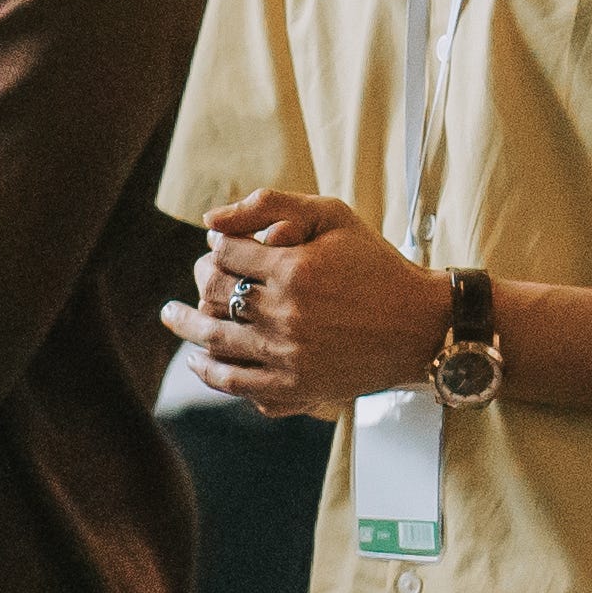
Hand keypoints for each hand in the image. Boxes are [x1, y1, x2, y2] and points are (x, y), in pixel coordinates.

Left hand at [172, 190, 449, 410]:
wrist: (419, 325)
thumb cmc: (376, 264)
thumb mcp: (333, 217)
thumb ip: (271, 205)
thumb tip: (209, 220)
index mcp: (295, 269)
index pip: (225, 252)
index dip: (218, 245)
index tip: (221, 244)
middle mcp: (287, 314)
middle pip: (214, 293)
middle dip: (203, 278)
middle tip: (202, 274)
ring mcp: (287, 354)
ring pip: (214, 338)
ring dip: (187, 324)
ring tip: (172, 315)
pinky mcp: (294, 387)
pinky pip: (234, 382)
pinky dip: (209, 369)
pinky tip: (197, 358)